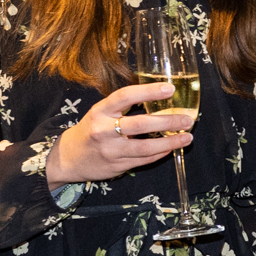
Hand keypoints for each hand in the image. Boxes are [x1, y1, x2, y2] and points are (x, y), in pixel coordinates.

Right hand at [45, 83, 192, 187]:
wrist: (68, 158)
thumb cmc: (90, 130)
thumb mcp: (100, 113)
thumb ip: (123, 107)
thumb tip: (158, 98)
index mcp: (100, 111)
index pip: (125, 96)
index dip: (148, 91)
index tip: (170, 89)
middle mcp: (103, 130)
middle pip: (139, 124)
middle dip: (167, 121)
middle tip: (186, 119)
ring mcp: (110, 150)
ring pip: (145, 147)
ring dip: (170, 142)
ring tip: (187, 137)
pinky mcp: (117, 166)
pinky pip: (144, 160)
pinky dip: (160, 153)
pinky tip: (172, 148)